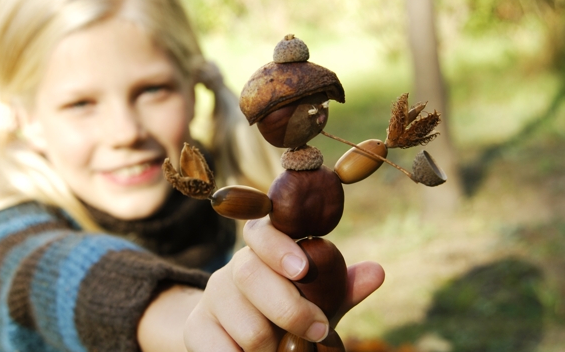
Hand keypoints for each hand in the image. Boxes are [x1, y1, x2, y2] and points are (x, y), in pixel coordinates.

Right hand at [184, 217, 383, 351]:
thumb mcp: (314, 300)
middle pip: (249, 274)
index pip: (260, 232)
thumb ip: (340, 287)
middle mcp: (232, 268)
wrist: (235, 336)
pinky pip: (220, 349)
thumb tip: (377, 272)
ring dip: (274, 347)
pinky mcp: (196, 328)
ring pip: (245, 323)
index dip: (279, 247)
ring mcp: (212, 298)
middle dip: (289, 308)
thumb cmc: (284, 314)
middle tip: (318, 331)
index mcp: (260, 251)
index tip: (303, 270)